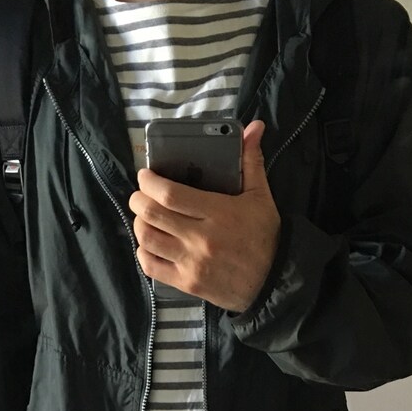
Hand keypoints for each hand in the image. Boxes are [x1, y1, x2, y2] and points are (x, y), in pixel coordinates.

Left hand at [128, 119, 280, 313]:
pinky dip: (143, 252)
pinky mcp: (187, 283)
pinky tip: (150, 244)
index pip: (170, 194)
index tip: (145, 176)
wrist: (273, 282)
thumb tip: (254, 127)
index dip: (149, 182)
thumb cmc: (265, 237)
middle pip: (152, 215)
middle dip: (138, 200)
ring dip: (139, 225)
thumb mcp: (261, 197)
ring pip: (147, 240)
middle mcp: (200, 239)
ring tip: (144, 217)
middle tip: (139, 195)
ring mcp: (191, 263)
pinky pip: (151, 267)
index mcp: (217, 213)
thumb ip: (251, 161)